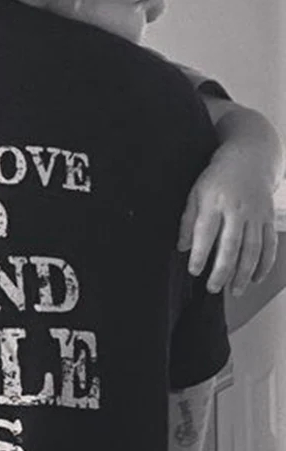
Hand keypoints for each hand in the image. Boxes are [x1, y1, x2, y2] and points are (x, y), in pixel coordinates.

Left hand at [178, 152, 277, 295]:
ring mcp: (256, 216)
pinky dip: (264, 264)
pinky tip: (255, 278)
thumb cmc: (218, 178)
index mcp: (215, 203)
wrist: (249, 160)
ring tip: (234, 290)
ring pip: (253, 249)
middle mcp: (237, 210)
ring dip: (244, 273)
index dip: (200, 254)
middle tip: (213, 287)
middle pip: (231, 245)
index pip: (206, 233)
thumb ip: (188, 221)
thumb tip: (182, 247)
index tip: (194, 270)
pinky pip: (269, 245)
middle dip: (222, 270)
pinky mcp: (269, 219)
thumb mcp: (195, 194)